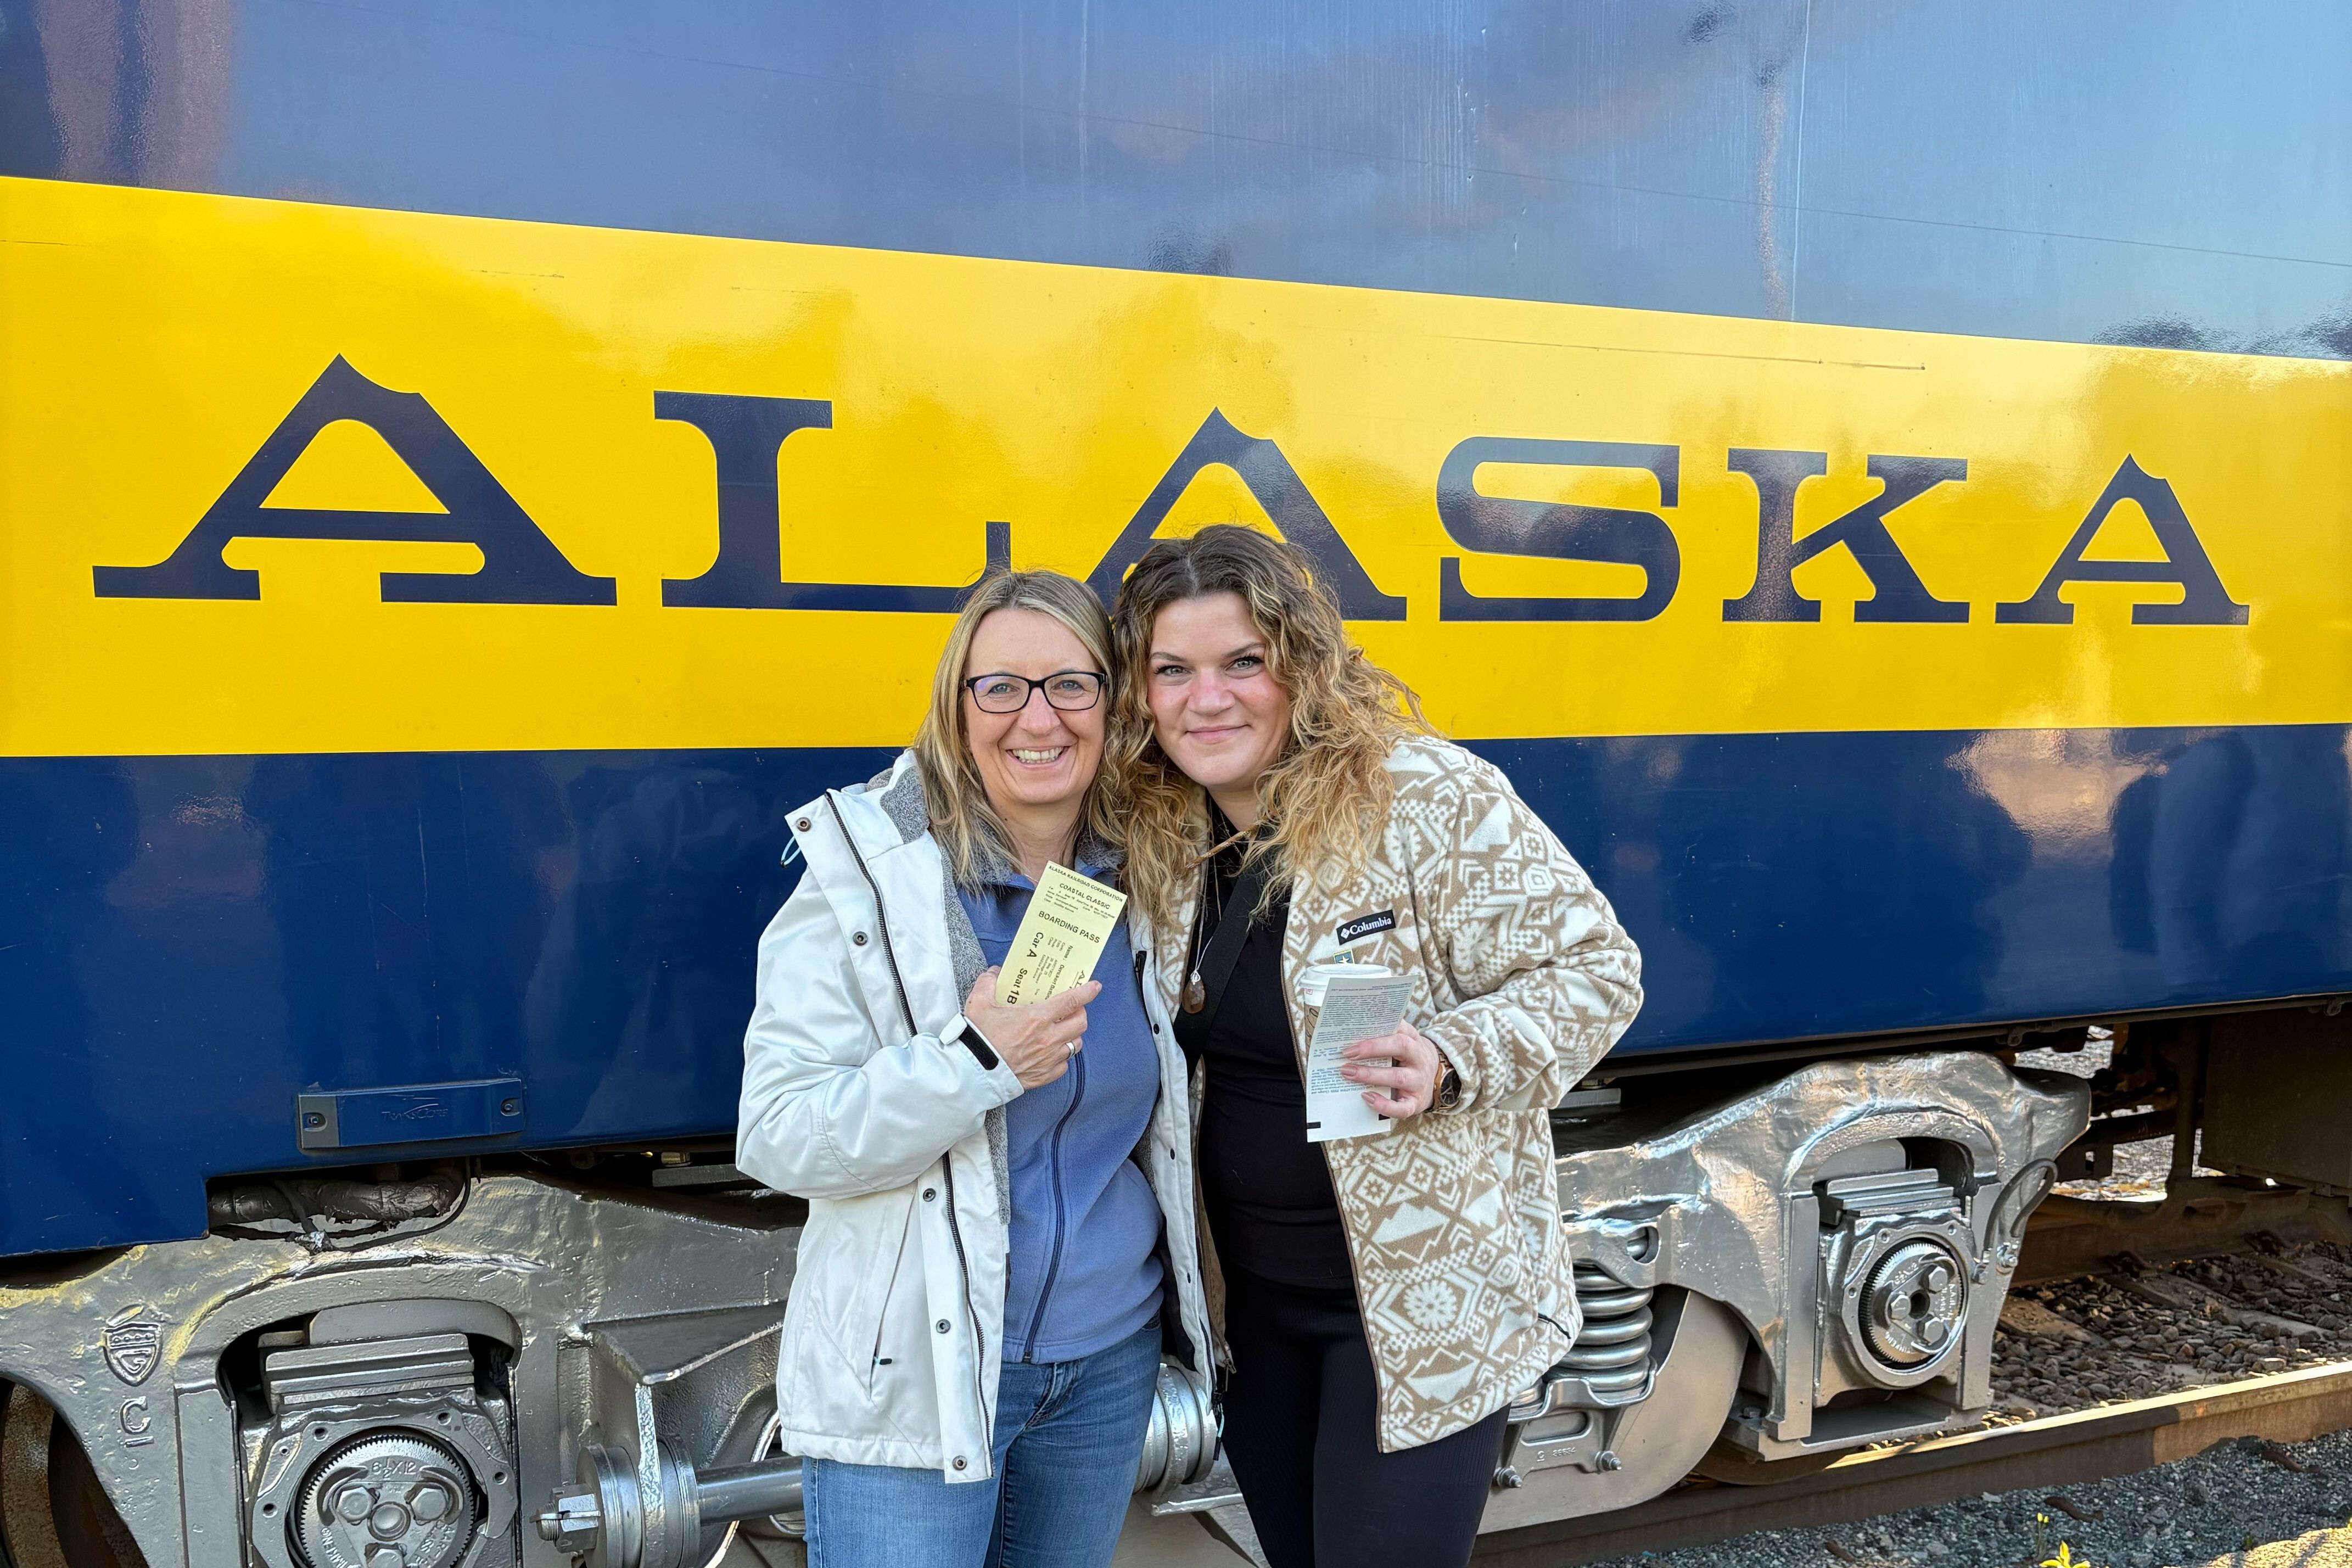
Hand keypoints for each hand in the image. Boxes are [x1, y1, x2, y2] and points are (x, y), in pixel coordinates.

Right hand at [962, 969, 1098, 1090]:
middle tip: (1073, 1009)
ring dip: (1073, 1035)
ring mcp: (1048, 1059)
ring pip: (1076, 1044)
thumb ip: (988, 982)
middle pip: (1081, 1023)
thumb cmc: (978, 1038)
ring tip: (1063, 1030)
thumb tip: (995, 973)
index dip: (1087, 992)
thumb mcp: (979, 1003)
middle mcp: (1048, 1039)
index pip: (1072, 1001)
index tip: (1095, 986)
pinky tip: (1052, 1052)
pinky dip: (1061, 1057)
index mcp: (1037, 1018)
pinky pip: (1063, 1065)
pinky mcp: (1044, 1076)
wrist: (973, 1072)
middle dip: (1081, 1013)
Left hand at [1340, 1020, 1442, 1118]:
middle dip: (1372, 1049)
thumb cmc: (1410, 1058)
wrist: (1440, 1080)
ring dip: (1371, 1075)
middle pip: (1400, 1048)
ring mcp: (1418, 1083)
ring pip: (1398, 1077)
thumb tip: (1356, 1030)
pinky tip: (1367, 1097)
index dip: (1377, 1035)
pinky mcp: (1415, 1103)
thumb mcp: (1406, 1041)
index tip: (1353, 1038)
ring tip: (1349, 1073)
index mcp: (1414, 1042)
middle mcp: (1419, 1060)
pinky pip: (1401, 1108)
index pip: (1399, 1032)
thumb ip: (1387, 1033)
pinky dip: (1384, 1105)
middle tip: (1348, 1054)